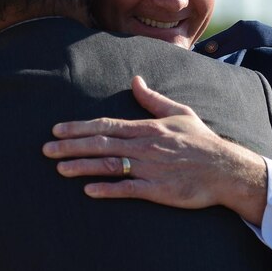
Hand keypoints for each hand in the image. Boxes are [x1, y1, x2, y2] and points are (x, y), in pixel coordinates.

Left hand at [42, 76, 268, 224]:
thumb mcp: (179, 113)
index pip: (106, 125)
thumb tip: (135, 80)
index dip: (79, 127)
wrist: (226, 169)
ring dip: (83, 166)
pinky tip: (89, 190)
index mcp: (147, 127)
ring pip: (110, 165)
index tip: (57, 129)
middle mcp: (145, 146)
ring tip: (59, 169)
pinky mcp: (158, 189)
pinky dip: (108, 189)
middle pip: (101, 144)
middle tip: (46, 149)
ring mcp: (151, 168)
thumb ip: (153, 99)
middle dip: (71, 146)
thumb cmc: (202, 141)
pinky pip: (129, 188)